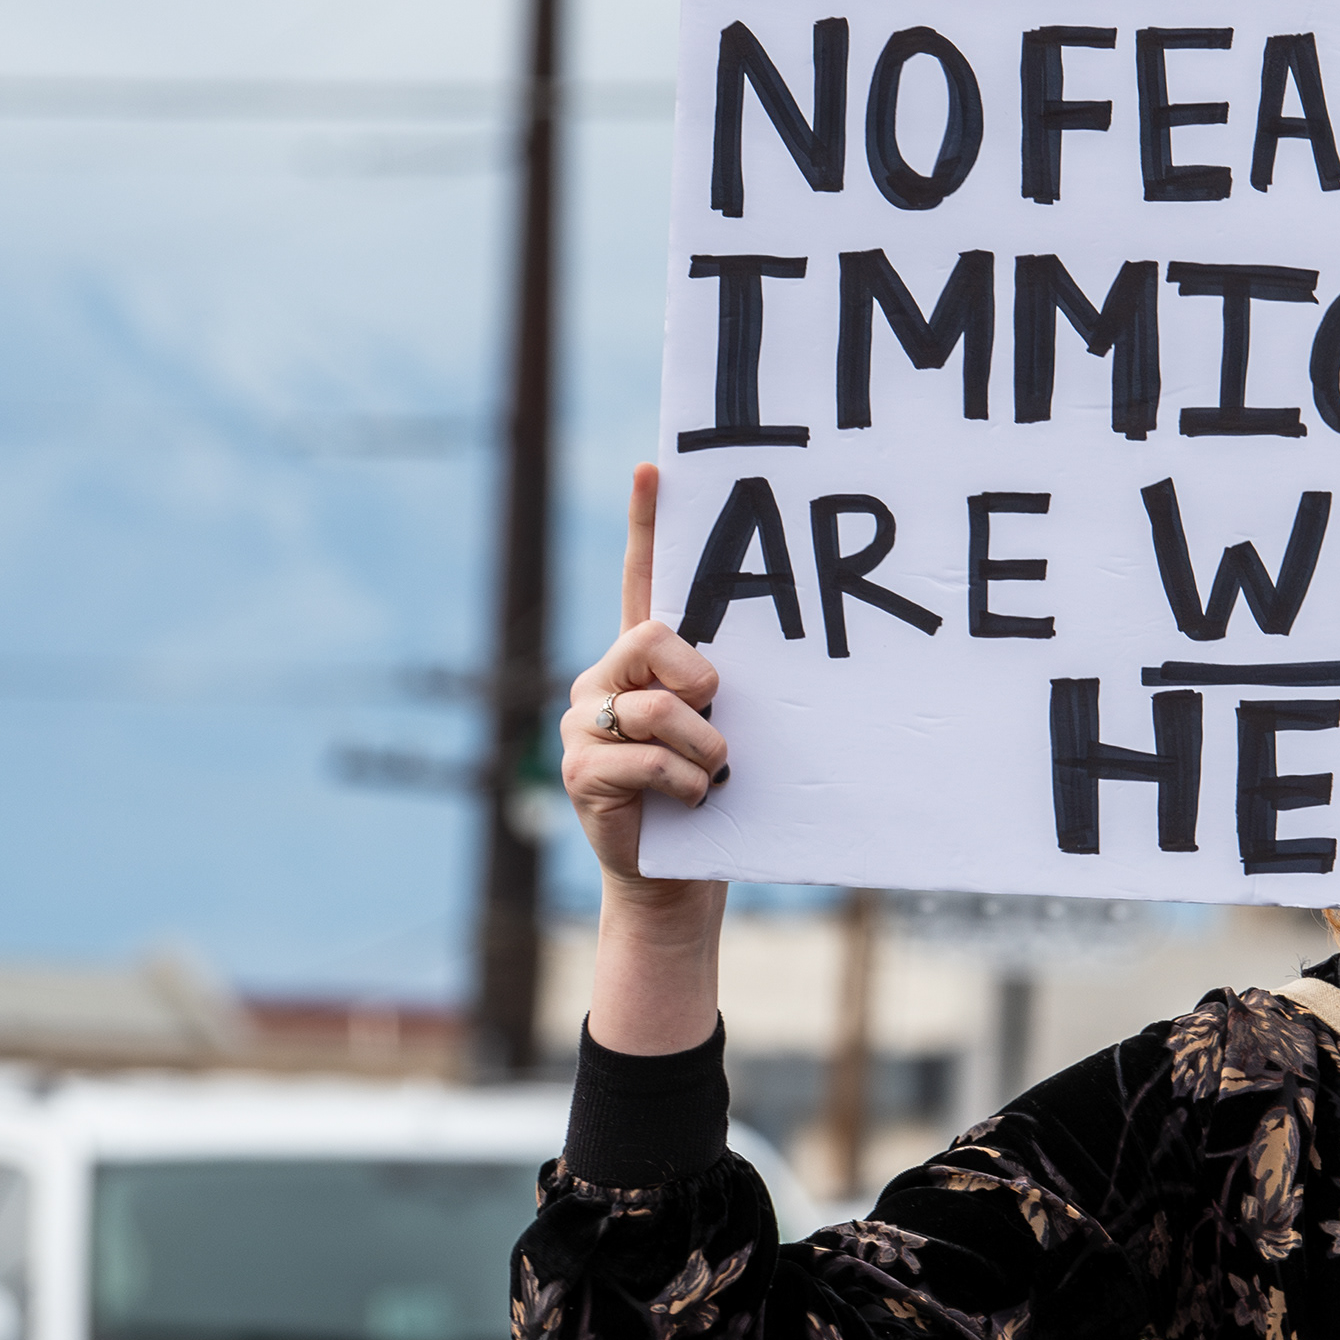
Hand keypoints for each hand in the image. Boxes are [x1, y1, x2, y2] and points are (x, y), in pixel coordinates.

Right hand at [558, 466, 729, 1052]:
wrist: (681, 873)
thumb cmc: (720, 790)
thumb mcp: (731, 725)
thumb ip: (730, 683)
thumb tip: (757, 662)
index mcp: (647, 658)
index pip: (642, 577)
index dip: (645, 524)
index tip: (654, 467)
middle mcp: (607, 678)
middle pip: (653, 638)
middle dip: (701, 677)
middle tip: (722, 712)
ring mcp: (585, 722)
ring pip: (656, 707)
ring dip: (706, 746)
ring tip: (717, 772)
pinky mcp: (582, 770)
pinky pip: (648, 759)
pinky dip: (687, 783)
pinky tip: (693, 801)